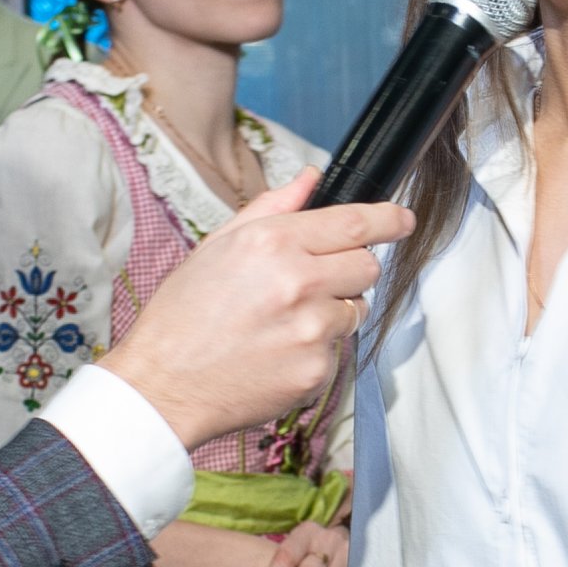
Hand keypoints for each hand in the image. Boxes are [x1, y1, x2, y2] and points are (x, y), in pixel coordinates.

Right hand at [104, 176, 410, 450]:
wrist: (164, 385)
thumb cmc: (183, 316)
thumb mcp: (217, 247)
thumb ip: (271, 209)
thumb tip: (310, 181)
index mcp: (272, 243)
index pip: (355, 223)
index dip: (389, 219)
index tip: (403, 220)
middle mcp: (298, 282)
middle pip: (367, 266)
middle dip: (351, 268)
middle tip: (315, 280)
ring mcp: (311, 329)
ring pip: (355, 309)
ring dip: (333, 310)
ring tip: (283, 321)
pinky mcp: (317, 370)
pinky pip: (338, 349)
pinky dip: (316, 348)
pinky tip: (276, 352)